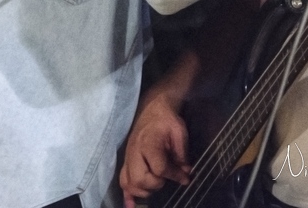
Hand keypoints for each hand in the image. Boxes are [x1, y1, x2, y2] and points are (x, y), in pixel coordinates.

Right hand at [120, 90, 190, 207]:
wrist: (153, 109)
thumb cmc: (167, 120)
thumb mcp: (179, 132)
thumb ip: (181, 154)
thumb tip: (185, 172)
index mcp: (149, 143)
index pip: (159, 167)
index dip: (174, 175)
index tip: (185, 178)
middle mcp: (134, 152)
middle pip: (140, 179)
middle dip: (156, 184)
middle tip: (166, 179)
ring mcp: (127, 158)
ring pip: (129, 183)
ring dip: (142, 190)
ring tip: (155, 186)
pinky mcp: (125, 161)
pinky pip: (122, 181)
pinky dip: (127, 193)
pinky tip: (132, 204)